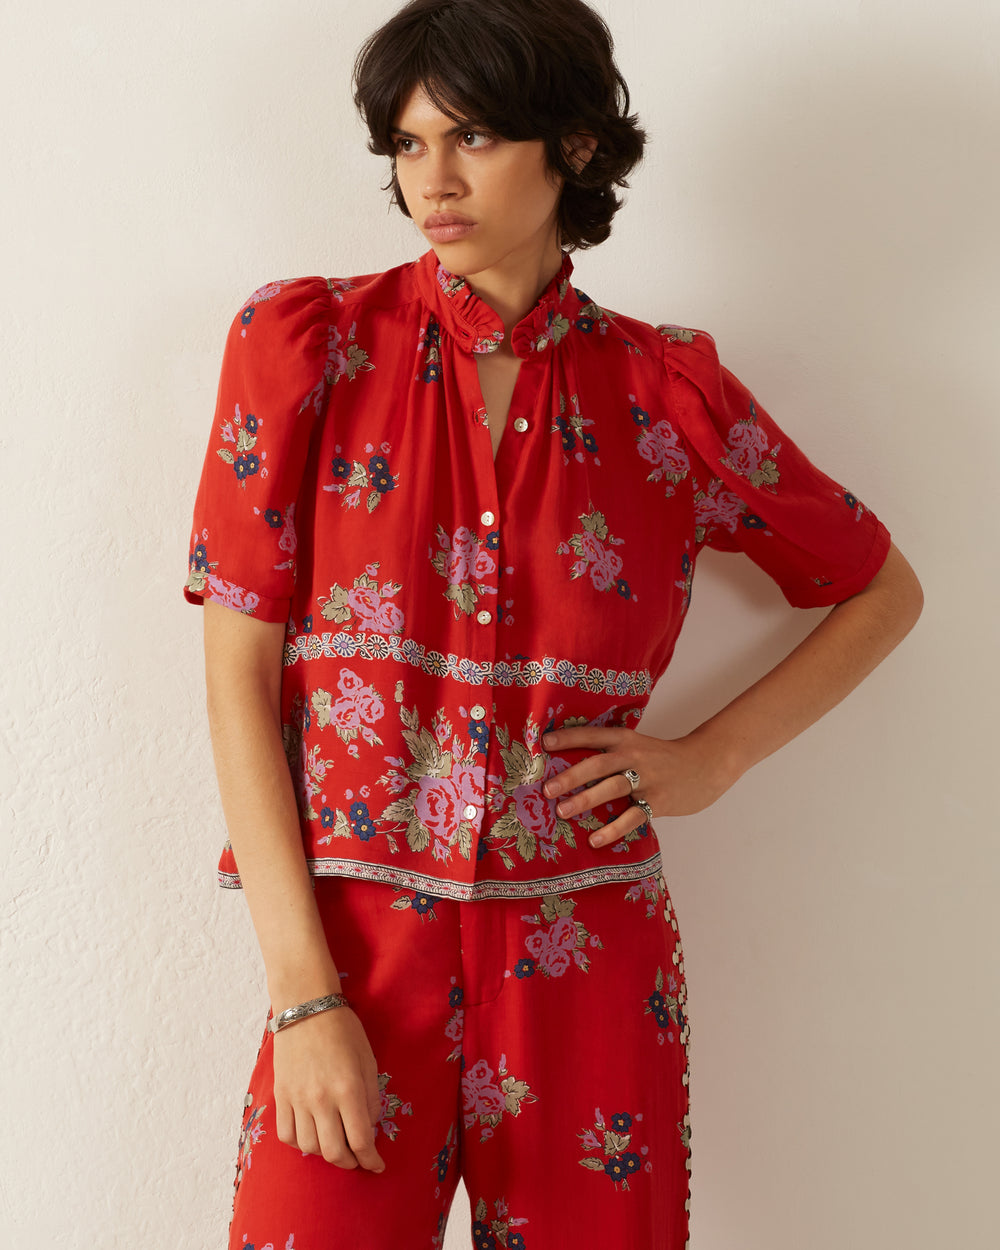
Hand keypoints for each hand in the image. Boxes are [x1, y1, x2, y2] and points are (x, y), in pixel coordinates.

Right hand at [272, 1005, 386, 1171]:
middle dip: (351, 1163)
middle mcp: (322, 1099)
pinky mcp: (281, 1096)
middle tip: (358, 1160)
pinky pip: (287, 1135)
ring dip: (326, 1154)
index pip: (360, 1141)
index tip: (377, 1165)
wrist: (306, 1008)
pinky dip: (301, 1143)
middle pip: (335, 1152)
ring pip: (310, 1148)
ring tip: (336, 1146)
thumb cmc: (343, 1030)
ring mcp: (298, 1099)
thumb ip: (370, 1098)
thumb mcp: (368, 1061)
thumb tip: (368, 1129)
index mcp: (348, 1089)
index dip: (371, 1160)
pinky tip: (312, 1136)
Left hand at [541, 726, 737, 847]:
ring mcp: (647, 779)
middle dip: (570, 776)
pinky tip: (595, 839)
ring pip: (612, 788)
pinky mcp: (658, 801)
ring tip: (562, 812)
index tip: (543, 742)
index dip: (568, 737)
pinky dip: (613, 829)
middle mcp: (634, 756)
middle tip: (547, 789)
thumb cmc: (663, 758)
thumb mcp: (638, 746)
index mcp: (626, 739)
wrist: (706, 764)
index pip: (593, 734)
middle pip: (598, 764)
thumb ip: (611, 753)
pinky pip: (632, 817)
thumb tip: (569, 767)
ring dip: (585, 800)